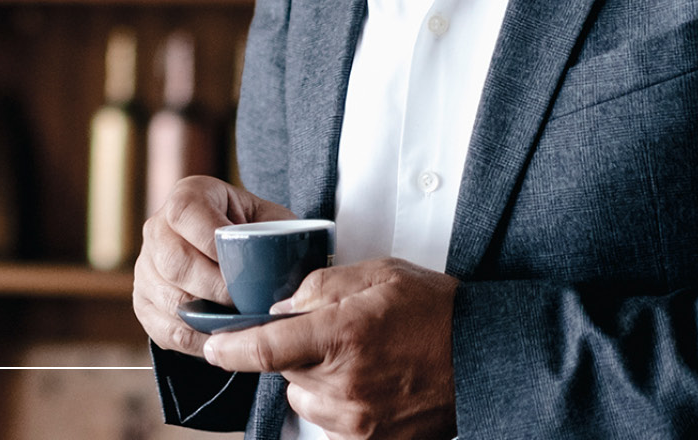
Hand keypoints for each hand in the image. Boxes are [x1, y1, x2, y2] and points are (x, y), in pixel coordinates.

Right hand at [132, 175, 295, 355]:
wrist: (228, 247)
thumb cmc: (254, 231)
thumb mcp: (270, 219)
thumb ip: (279, 235)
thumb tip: (290, 271)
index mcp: (187, 196)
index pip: (185, 213)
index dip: (210, 240)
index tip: (240, 265)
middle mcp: (157, 228)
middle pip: (174, 262)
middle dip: (213, 287)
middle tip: (244, 302)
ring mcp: (146, 268)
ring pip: (169, 299)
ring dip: (206, 318)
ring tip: (238, 323)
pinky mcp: (144, 302)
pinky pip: (165, 330)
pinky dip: (196, 341)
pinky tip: (222, 339)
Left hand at [201, 258, 459, 439]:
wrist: (486, 358)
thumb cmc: (435, 309)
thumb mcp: (378, 274)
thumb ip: (320, 285)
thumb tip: (280, 306)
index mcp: (343, 335)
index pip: (264, 349)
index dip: (227, 348)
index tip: (211, 344)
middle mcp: (345, 384)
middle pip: (285, 371)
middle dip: (295, 350)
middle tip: (332, 331)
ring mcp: (358, 421)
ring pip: (304, 398)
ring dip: (315, 380)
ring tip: (358, 358)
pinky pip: (330, 423)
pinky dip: (337, 404)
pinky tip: (370, 383)